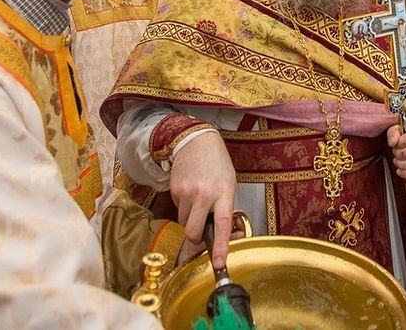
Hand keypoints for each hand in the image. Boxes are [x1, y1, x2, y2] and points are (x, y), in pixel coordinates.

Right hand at [169, 132, 237, 269]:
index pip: (223, 224)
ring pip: (184, 223)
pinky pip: (178, 210)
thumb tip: (224, 235)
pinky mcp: (175, 190)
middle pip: (194, 231)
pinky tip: (190, 192)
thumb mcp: (230, 185)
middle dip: (195, 239)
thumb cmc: (217, 165)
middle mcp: (205, 194)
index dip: (220, 246)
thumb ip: (225, 208)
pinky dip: (184, 207)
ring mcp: (188, 193)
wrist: (196, 143)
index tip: (218, 263)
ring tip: (198, 201)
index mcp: (224, 193)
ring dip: (190, 219)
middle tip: (201, 232)